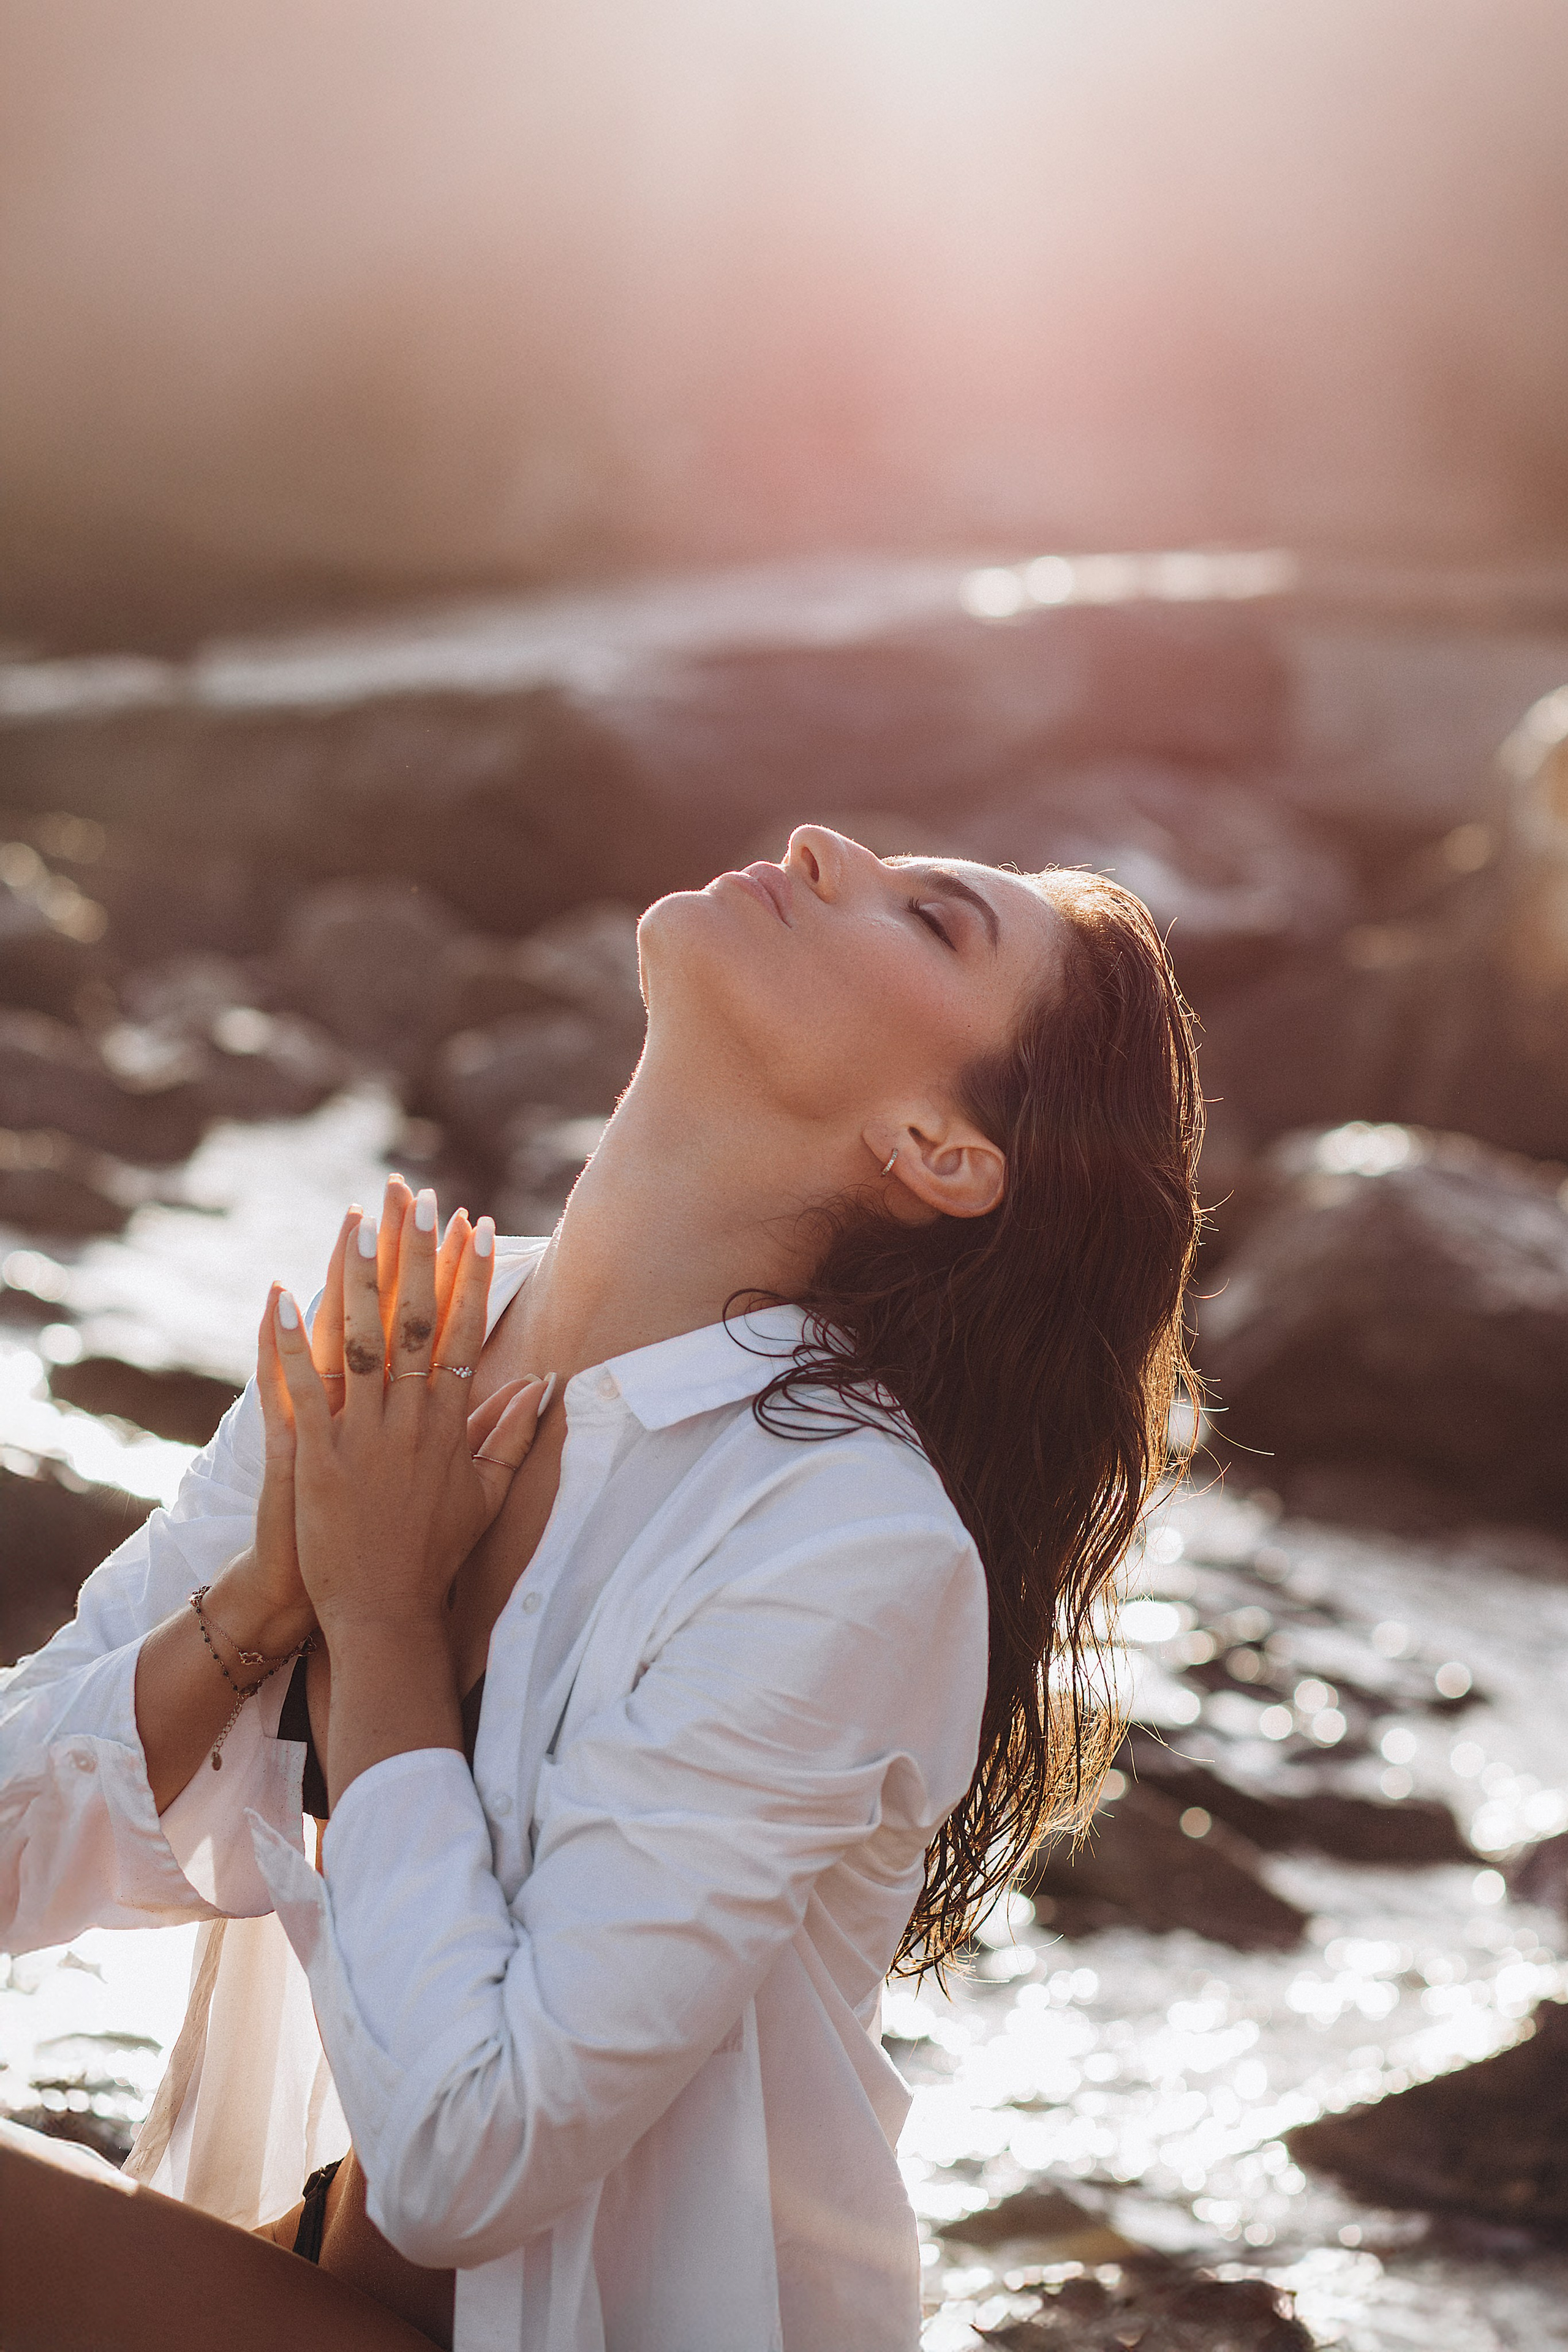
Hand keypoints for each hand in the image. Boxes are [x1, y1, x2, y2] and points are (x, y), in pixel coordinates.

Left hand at [264, 1194, 549, 1644]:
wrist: (386, 1615)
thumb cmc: (434, 1557)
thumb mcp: (485, 1497)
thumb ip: (511, 1438)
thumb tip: (541, 1386)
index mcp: (449, 1425)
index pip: (466, 1333)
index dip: (471, 1277)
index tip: (477, 1226)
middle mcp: (411, 1421)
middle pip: (417, 1321)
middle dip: (417, 1255)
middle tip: (418, 1198)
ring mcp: (363, 1437)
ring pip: (361, 1341)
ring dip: (357, 1278)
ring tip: (357, 1222)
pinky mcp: (317, 1457)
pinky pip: (303, 1387)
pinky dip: (289, 1341)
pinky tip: (279, 1296)